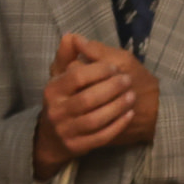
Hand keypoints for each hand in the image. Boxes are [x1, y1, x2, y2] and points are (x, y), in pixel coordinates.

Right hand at [31, 31, 134, 176]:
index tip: (114, 68)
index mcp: (53, 89)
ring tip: (131, 97)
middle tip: (128, 81)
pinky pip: (100, 137)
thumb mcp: (61, 77)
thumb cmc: (64, 100)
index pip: (76, 76)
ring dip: (116, 107)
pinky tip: (129, 115)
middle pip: (87, 98)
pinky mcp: (77, 146)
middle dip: (111, 89)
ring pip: (94, 119)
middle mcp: (56, 110)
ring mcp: (66, 130)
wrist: (53, 138)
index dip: (98, 71)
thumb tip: (72, 36)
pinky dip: (116, 126)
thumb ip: (68, 56)